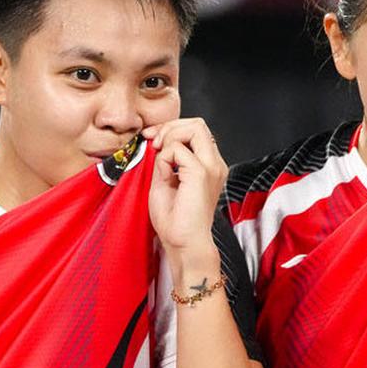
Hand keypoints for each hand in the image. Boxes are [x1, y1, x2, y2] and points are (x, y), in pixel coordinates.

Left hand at [144, 118, 227, 263]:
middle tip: (152, 141)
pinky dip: (165, 155)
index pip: (195, 132)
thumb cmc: (175, 221)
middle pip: (198, 124)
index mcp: (209, 167)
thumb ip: (164, 161)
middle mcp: (214, 164)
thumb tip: (158, 143)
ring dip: (170, 134)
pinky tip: (163, 172)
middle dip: (170, 126)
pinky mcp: (201, 173)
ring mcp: (211, 167)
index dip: (172, 129)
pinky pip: (178, 148)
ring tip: (157, 152)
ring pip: (195, 127)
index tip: (152, 139)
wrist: (183, 243)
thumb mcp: (164, 181)